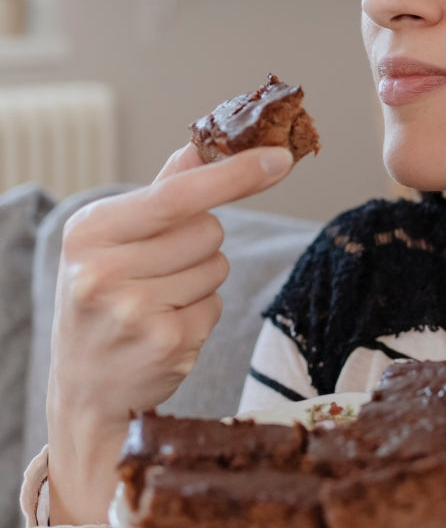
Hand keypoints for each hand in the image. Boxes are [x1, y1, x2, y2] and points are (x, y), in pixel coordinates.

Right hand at [45, 142, 293, 525]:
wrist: (84, 387)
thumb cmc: (105, 297)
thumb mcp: (115, 238)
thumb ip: (165, 188)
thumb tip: (208, 140)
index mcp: (90, 230)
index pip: (179, 194)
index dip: (235, 174)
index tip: (281, 158)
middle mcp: (102, 269)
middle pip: (209, 231)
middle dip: (202, 244)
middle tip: (160, 271)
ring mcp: (133, 311)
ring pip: (218, 268)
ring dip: (202, 281)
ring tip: (158, 302)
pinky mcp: (165, 344)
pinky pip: (217, 306)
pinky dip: (202, 314)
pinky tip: (166, 328)